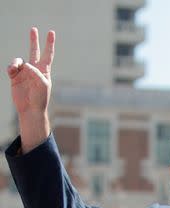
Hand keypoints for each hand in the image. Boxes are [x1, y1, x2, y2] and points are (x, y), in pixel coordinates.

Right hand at [7, 27, 54, 151]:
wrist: (30, 108)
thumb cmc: (40, 98)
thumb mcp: (42, 85)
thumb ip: (36, 73)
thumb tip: (26, 65)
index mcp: (44, 70)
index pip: (48, 54)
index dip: (49, 43)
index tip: (51, 32)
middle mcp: (34, 69)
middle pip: (34, 51)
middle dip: (34, 40)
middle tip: (33, 29)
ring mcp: (24, 72)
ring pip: (18, 60)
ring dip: (15, 63)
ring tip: (13, 70)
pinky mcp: (15, 77)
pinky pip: (11, 67)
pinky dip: (11, 68)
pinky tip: (11, 73)